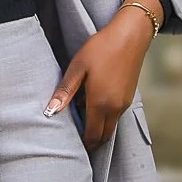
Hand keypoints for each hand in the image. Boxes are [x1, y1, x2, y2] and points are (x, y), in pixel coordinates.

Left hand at [45, 3, 156, 148]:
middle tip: (76, 139)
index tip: (71, 145)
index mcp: (100, 103)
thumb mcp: (78, 67)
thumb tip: (51, 111)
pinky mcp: (129, 97)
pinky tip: (92, 102)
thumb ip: (65, 91)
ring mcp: (125, 103)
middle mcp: (115, 108)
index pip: (92, 135)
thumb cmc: (102, 48)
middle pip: (104, 136)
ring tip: (80, 117)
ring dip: (98, 128)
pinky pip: (116, 115)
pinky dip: (105, 117)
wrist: (131, 35)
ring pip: (111, 126)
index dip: (82, 144)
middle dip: (91, 141)